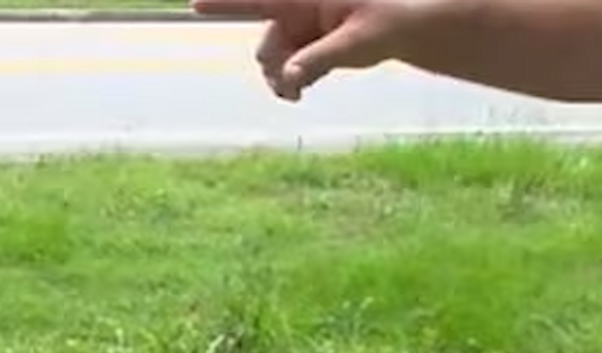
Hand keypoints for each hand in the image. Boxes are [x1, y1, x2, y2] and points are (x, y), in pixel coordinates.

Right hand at [191, 0, 422, 99]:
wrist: (406, 32)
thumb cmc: (389, 22)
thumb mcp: (358, 41)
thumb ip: (320, 59)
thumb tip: (287, 79)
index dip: (224, 3)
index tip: (194, 4)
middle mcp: (296, 11)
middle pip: (267, 44)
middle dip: (274, 67)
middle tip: (290, 90)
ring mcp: (299, 30)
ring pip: (273, 60)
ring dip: (281, 80)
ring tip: (298, 94)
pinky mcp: (304, 47)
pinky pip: (285, 69)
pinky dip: (291, 82)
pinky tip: (303, 89)